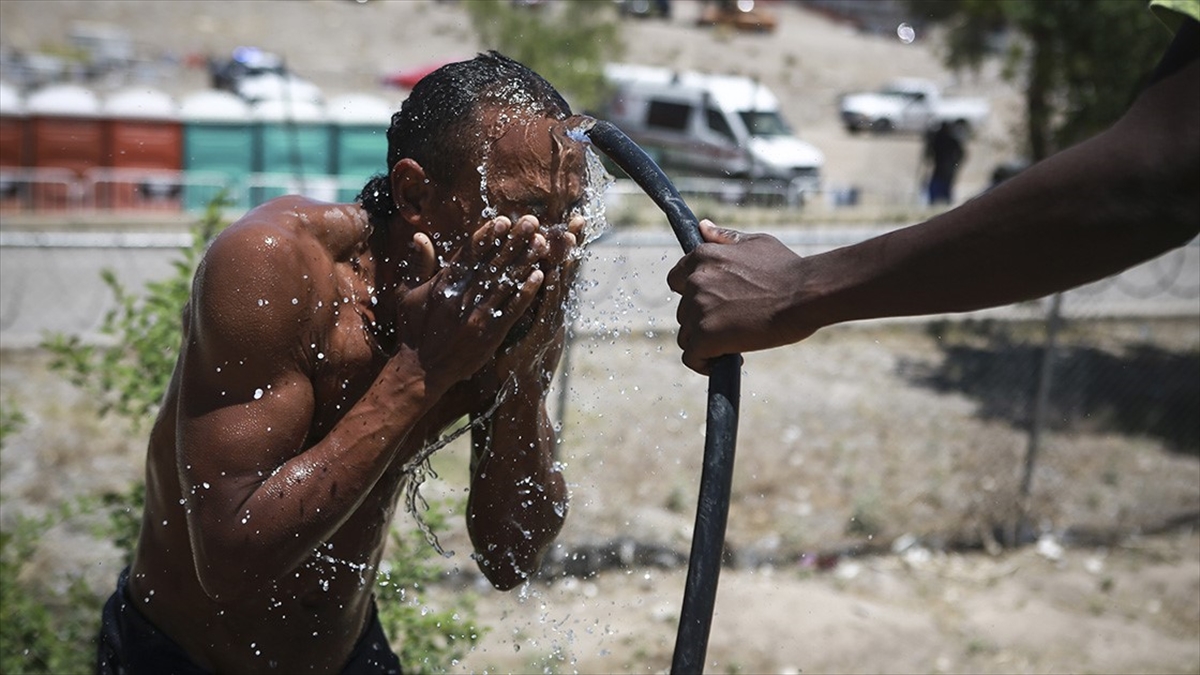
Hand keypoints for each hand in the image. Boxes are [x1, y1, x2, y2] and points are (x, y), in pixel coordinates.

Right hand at [395, 216, 549, 394]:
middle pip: (493, 263)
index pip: (469, 254)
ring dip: (525, 261)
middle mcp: (462, 297)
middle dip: (513, 241)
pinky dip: (526, 292)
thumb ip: (417, 265)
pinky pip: (513, 309)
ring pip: (506, 283)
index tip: (503, 220)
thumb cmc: (412, 331)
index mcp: (443, 285)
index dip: (487, 236)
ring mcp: (478, 315)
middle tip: (532, 222)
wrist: (421, 371)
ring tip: (541, 243)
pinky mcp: (490, 333)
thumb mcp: (406, 295)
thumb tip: (419, 236)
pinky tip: (540, 276)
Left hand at [484, 214, 583, 399]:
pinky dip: (548, 292)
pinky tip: (549, 274)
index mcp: (547, 308)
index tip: (570, 221)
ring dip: (564, 262)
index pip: (557, 269)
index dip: (564, 246)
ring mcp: (550, 325)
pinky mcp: (540, 338)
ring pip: (559, 288)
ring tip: (570, 237)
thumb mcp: (520, 327)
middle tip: (579, 218)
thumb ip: (521, 303)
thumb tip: (521, 280)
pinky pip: (545, 310)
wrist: (520, 396)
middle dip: (571, 246)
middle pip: (563, 273)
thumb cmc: (514, 362)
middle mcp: (553, 313)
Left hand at [667, 220, 815, 373]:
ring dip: (707, 342)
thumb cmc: (787, 269)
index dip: (692, 295)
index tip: (712, 304)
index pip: (676, 279)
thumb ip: (725, 238)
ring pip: (688, 336)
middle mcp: (695, 281)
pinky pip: (692, 357)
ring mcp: (698, 309)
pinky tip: (726, 359)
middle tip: (734, 325)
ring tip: (735, 343)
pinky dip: (705, 363)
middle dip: (704, 320)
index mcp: (703, 257)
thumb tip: (703, 226)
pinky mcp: (705, 337)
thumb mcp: (755, 243)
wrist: (805, 293)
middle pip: (685, 311)